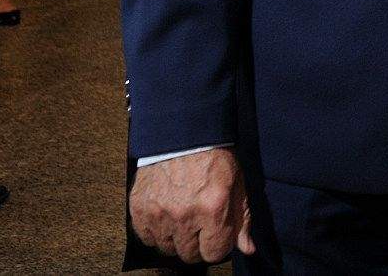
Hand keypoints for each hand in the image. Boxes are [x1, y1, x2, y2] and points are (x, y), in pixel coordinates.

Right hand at [129, 148, 254, 265]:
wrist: (182, 133)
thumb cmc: (215, 156)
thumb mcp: (237, 183)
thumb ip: (242, 219)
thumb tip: (248, 249)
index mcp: (213, 209)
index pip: (214, 253)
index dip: (218, 246)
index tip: (217, 234)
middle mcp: (184, 216)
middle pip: (189, 255)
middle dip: (198, 244)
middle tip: (199, 225)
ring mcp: (159, 214)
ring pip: (167, 249)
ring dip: (176, 239)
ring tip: (183, 218)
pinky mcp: (139, 210)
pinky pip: (147, 238)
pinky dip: (156, 232)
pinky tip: (166, 216)